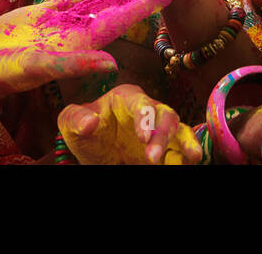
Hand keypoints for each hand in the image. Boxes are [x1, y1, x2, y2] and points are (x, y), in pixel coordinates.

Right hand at [0, 0, 178, 105]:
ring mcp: (61, 23)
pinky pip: (77, 0)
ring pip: (102, 3)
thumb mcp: (37, 69)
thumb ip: (72, 64)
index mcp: (80, 42)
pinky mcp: (42, 16)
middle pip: (120, 10)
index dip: (148, 5)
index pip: (123, 19)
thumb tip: (112, 63)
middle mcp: (76, 32)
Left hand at [58, 84, 200, 164]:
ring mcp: (159, 130)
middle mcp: (149, 109)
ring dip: (185, 144)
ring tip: (192, 158)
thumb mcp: (69, 122)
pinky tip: (188, 163)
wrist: (94, 149)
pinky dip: (185, 156)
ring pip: (180, 130)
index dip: (145, 117)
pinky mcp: (166, 148)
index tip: (143, 138)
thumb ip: (76, 118)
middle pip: (165, 115)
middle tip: (153, 158)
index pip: (141, 103)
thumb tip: (91, 122)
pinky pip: (180, 150)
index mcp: (127, 98)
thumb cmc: (83, 128)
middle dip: (163, 135)